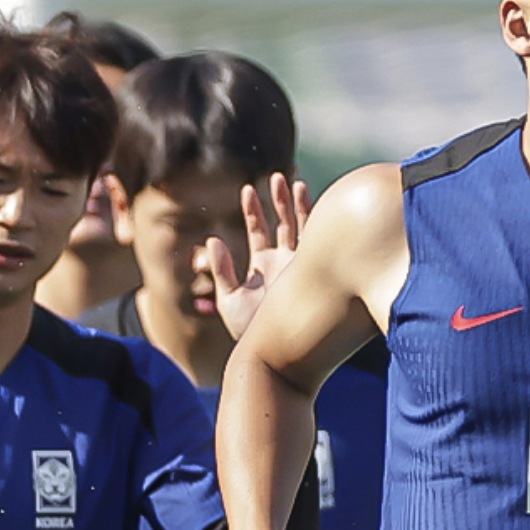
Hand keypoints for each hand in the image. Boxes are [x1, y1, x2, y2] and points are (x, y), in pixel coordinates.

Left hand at [208, 175, 311, 344]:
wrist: (276, 352)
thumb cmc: (249, 331)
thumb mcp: (229, 300)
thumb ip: (221, 270)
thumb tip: (211, 239)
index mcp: (262, 266)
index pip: (258, 231)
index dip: (252, 210)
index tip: (247, 188)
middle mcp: (284, 262)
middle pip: (282, 223)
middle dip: (278, 200)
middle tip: (275, 177)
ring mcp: (302, 265)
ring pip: (302, 228)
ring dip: (298, 205)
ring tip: (293, 182)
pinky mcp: (317, 271)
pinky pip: (318, 243)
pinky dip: (317, 223)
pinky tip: (317, 202)